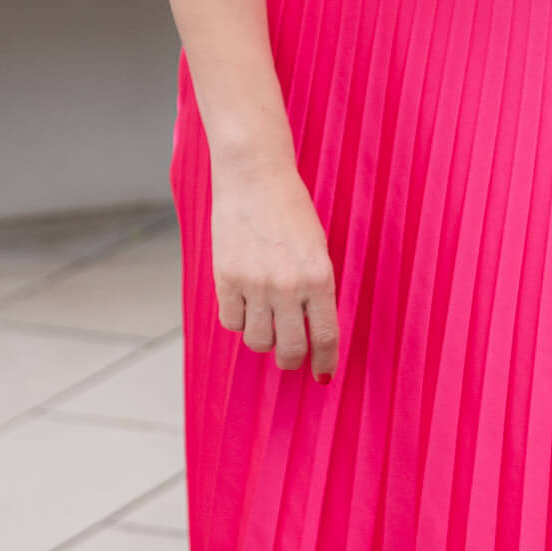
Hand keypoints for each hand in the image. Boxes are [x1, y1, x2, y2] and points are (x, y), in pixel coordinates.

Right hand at [210, 152, 339, 382]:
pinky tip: (244, 303)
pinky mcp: (226, 277)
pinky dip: (237, 320)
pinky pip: (231, 322)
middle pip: (289, 349)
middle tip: (289, 356)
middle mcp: (288, 285)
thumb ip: (316, 289)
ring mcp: (255, 283)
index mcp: (319, 277)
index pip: (325, 337)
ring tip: (264, 320)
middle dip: (290, 360)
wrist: (254, 176)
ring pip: (257, 340)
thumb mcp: (317, 248)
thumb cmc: (291, 209)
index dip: (324, 362)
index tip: (322, 374)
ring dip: (262, 338)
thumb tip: (312, 330)